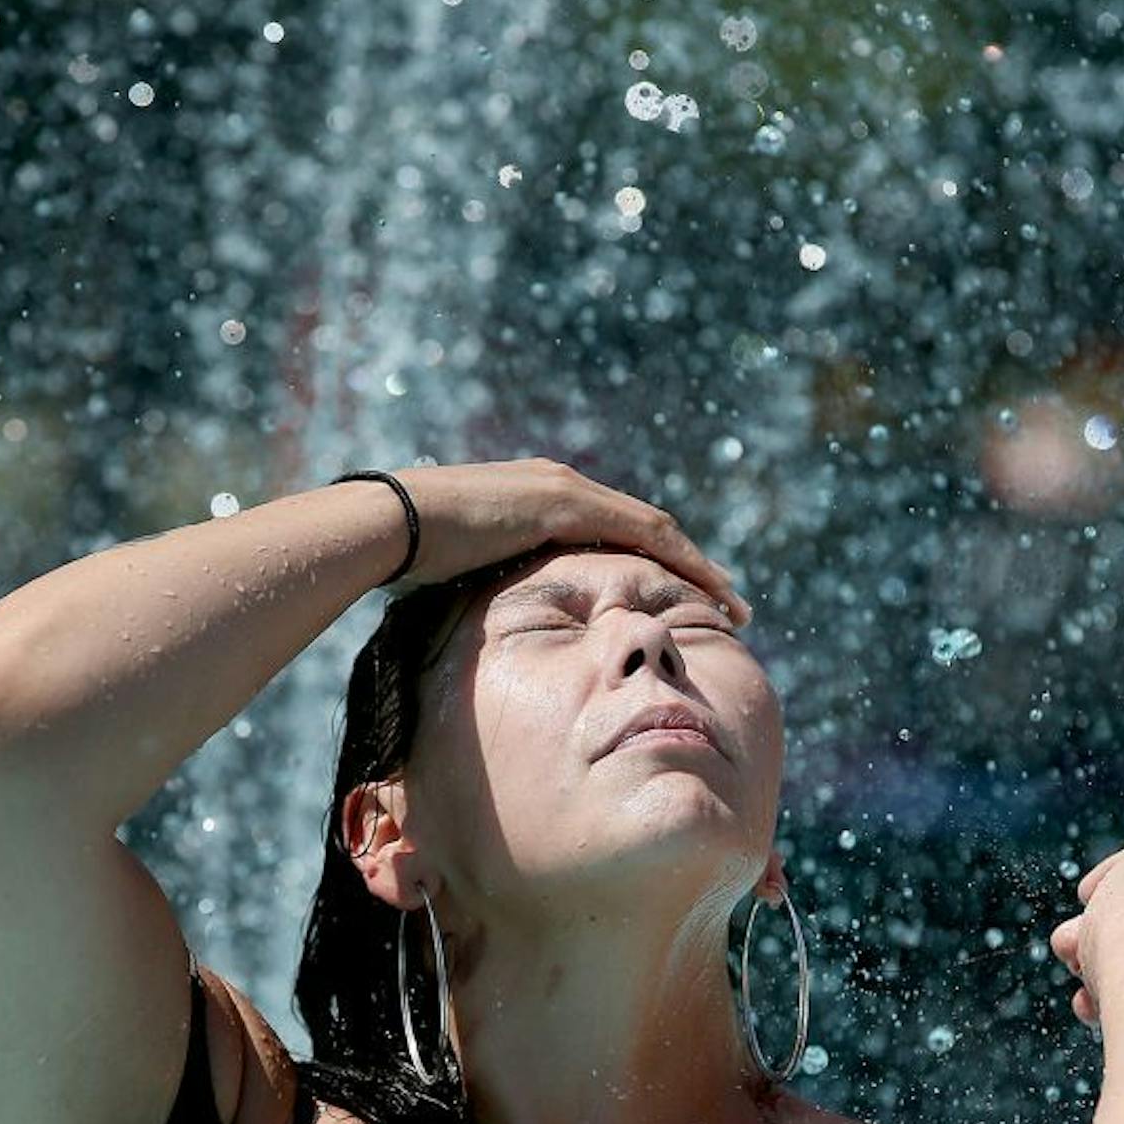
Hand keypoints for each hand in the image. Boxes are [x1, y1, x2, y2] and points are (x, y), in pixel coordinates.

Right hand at [380, 458, 752, 625]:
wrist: (390, 526)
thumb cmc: (409, 559)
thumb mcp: (461, 579)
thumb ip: (488, 593)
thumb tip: (484, 636)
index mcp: (540, 501)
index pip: (615, 534)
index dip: (655, 566)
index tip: (681, 598)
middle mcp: (561, 486)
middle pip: (646, 529)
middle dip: (690, 566)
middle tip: (726, 602)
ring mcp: (567, 490)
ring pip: (656, 530)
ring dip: (698, 566)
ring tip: (732, 604)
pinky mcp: (567, 503)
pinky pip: (644, 534)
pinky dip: (682, 561)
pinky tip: (708, 590)